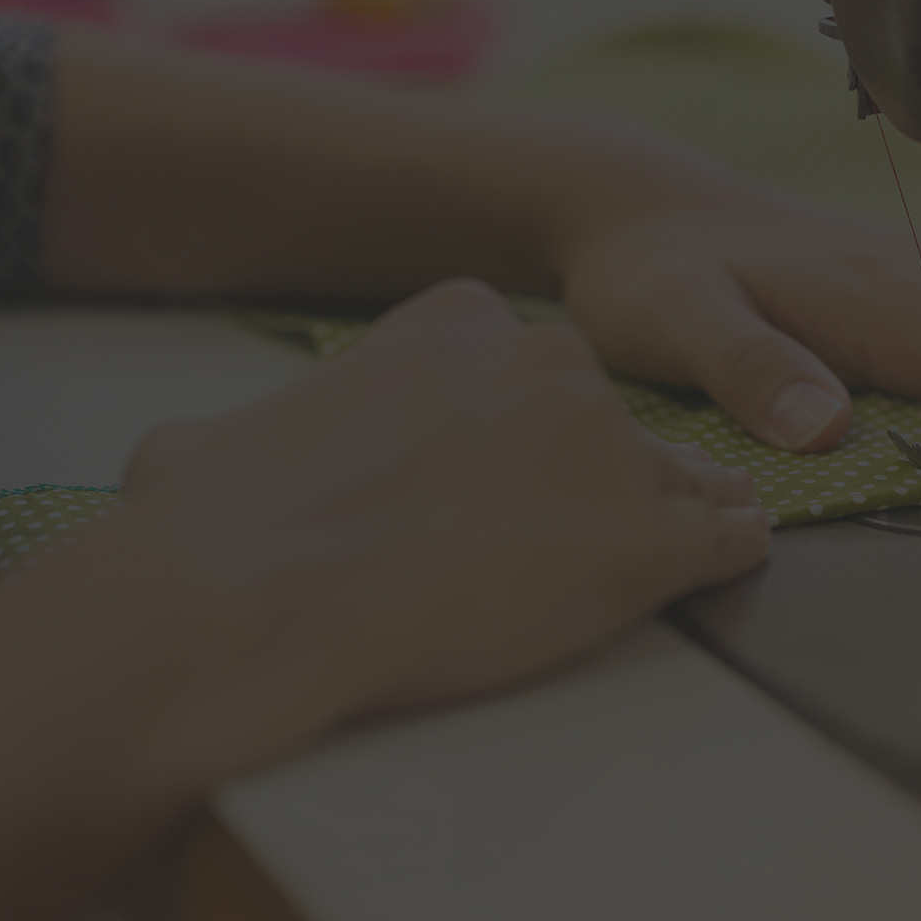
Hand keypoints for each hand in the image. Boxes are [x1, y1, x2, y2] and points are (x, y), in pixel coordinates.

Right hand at [118, 278, 768, 770]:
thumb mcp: (208, 444)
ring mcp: (617, 447)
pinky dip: (716, 563)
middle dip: (583, 480)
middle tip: (532, 549)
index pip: (530, 369)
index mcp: (462, 321)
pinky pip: (733, 538)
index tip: (488, 486)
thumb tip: (187, 463)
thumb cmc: (224, 528)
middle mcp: (555, 362)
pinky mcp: (657, 538)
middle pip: (606, 422)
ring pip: (681, 478)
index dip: (516, 436)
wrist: (266, 599)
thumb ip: (236, 435)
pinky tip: (678, 587)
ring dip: (655, 523)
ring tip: (600, 582)